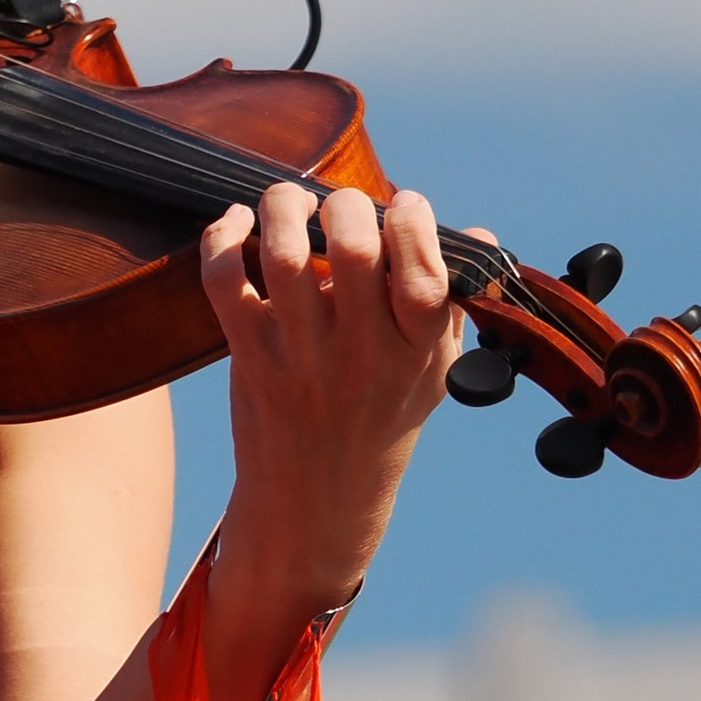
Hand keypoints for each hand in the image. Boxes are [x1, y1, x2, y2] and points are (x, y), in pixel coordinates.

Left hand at [199, 180, 461, 700]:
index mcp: (415, 351)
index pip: (425, 279)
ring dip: (282, 208)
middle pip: (355, 252)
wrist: (315, 500)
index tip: (405, 205)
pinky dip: (221, 239)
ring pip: (285, 258)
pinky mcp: (250, 358)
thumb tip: (480, 232)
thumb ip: (452, 303)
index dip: (414, 224)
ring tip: (287, 200)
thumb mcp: (433, 372)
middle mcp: (360, 354)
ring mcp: (301, 357)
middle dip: (346, 206)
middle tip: (338, 205)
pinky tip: (236, 222)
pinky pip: (225, 285)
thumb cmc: (380, 419)